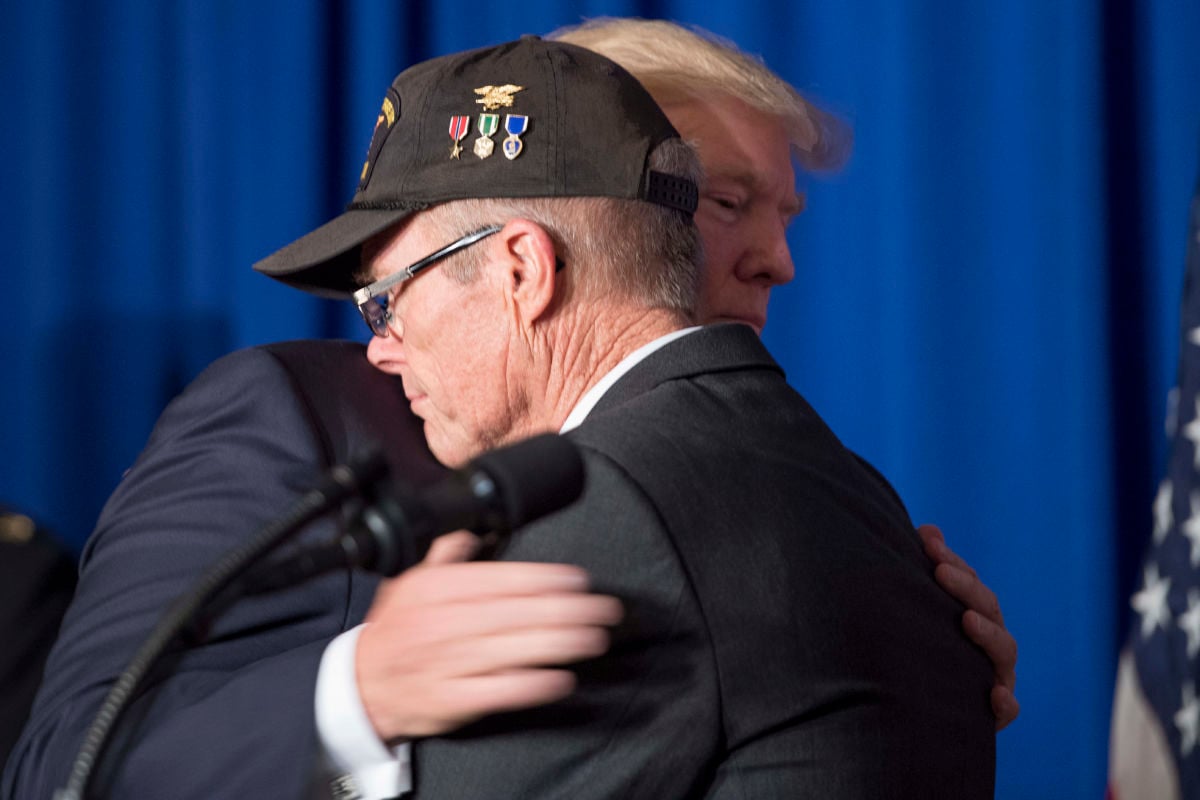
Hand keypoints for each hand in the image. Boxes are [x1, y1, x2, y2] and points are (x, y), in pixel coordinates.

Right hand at [356, 531, 623, 740]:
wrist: (361, 685)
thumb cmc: (397, 629)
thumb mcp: (412, 578)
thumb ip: (447, 550)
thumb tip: (474, 521)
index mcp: (438, 590)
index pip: (501, 580)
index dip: (544, 579)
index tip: (579, 580)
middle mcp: (445, 624)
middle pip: (516, 614)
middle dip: (568, 610)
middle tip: (605, 609)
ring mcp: (449, 664)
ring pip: (513, 650)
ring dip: (561, 644)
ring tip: (595, 638)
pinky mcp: (452, 700)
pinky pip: (498, 692)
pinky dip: (532, 685)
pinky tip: (562, 678)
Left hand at [918, 523, 1018, 729]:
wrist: (913, 713)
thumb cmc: (918, 653)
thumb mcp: (919, 612)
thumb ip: (930, 572)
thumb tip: (928, 529)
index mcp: (973, 615)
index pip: (969, 584)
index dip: (953, 562)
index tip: (928, 542)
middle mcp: (988, 643)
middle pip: (987, 610)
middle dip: (966, 588)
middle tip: (941, 571)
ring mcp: (995, 676)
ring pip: (1003, 651)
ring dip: (987, 634)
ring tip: (967, 620)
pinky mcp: (993, 713)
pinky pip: (1007, 710)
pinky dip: (1006, 703)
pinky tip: (996, 695)